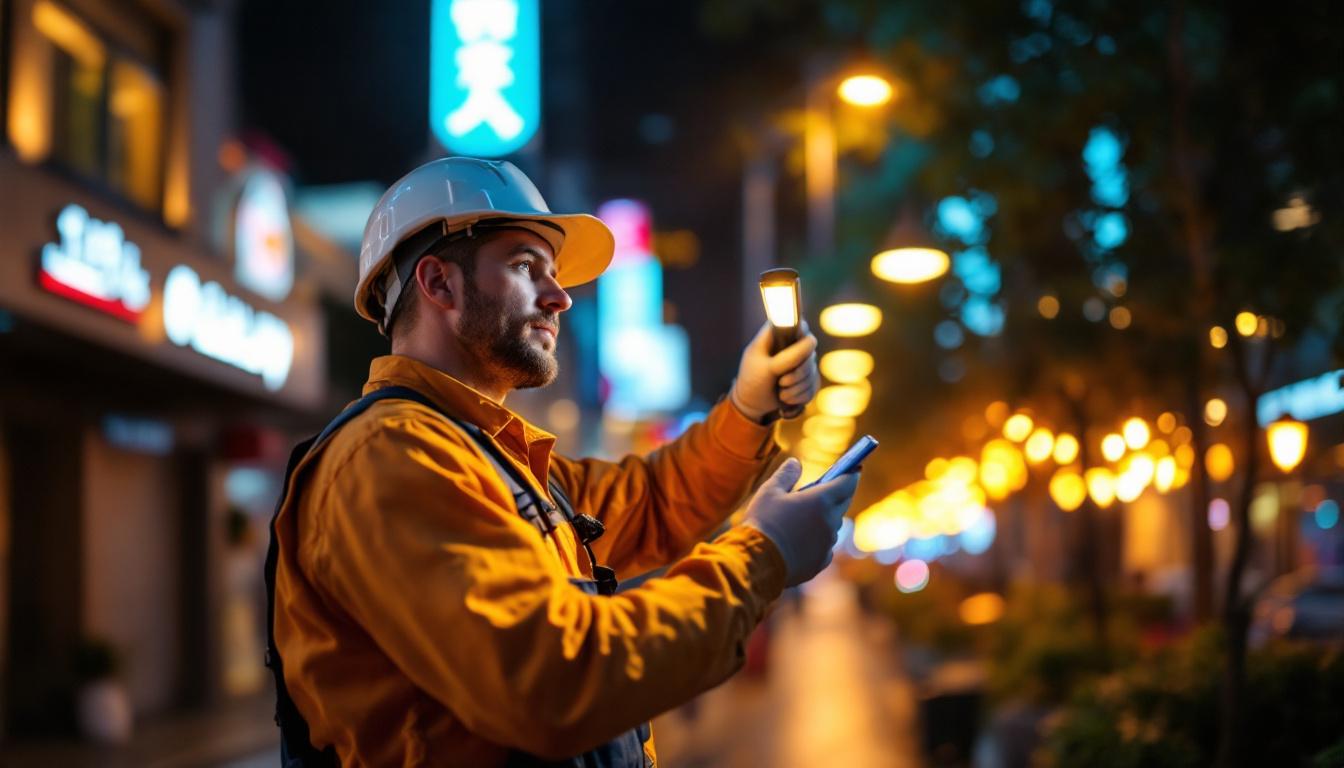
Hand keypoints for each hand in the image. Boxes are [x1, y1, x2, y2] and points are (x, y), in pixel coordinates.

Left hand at [730, 322, 819, 422]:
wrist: (751, 404)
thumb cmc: (753, 381)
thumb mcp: (768, 369)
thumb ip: (789, 356)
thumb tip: (812, 341)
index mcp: (776, 337)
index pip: (798, 324)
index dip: (802, 332)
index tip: (801, 347)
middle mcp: (790, 347)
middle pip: (810, 351)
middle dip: (799, 371)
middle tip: (782, 381)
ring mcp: (799, 363)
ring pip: (812, 371)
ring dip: (797, 387)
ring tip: (780, 392)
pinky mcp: (805, 380)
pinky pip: (812, 386)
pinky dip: (799, 396)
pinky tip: (785, 398)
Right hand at [742, 459, 859, 586]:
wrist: (756, 563)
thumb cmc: (763, 523)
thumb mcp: (769, 491)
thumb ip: (786, 475)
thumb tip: (796, 462)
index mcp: (821, 501)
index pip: (847, 483)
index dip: (851, 473)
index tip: (854, 467)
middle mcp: (830, 522)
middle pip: (843, 503)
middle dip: (838, 493)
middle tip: (828, 487)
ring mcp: (827, 544)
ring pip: (832, 525)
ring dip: (824, 517)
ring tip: (805, 515)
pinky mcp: (820, 562)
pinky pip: (825, 546)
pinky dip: (817, 539)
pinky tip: (800, 539)